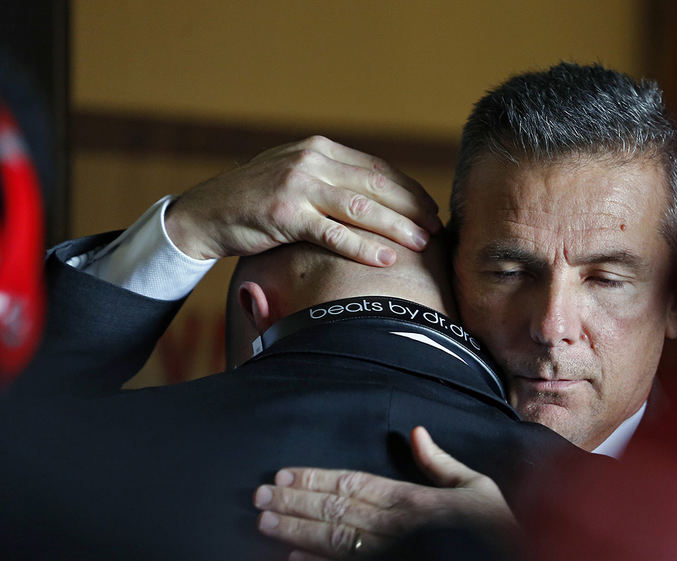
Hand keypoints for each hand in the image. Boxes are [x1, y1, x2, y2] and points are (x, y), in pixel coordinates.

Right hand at [165, 135, 441, 263]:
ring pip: (361, 207)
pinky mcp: (286, 215)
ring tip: (422, 242)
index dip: (408, 189)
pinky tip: (386, 258)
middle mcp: (311, 161)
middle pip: (376, 184)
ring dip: (397, 226)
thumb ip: (331, 179)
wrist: (204, 214)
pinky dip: (364, 247)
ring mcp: (298, 186)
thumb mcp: (295, 176)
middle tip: (436, 227)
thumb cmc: (255, 201)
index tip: (431, 208)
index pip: (377, 167)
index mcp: (319, 148)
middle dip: (411, 207)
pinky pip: (334, 233)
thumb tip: (378, 198)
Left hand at [253, 427, 515, 560]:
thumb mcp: (477, 487)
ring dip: (295, 530)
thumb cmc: (497, 530)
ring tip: (264, 522)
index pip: (351, 484)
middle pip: (333, 508)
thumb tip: (415, 432)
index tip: (283, 473)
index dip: (314, 477)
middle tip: (258, 496)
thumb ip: (441, 463)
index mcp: (410, 501)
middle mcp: (392, 528)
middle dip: (294, 501)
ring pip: (331, 538)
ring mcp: (387, 557)